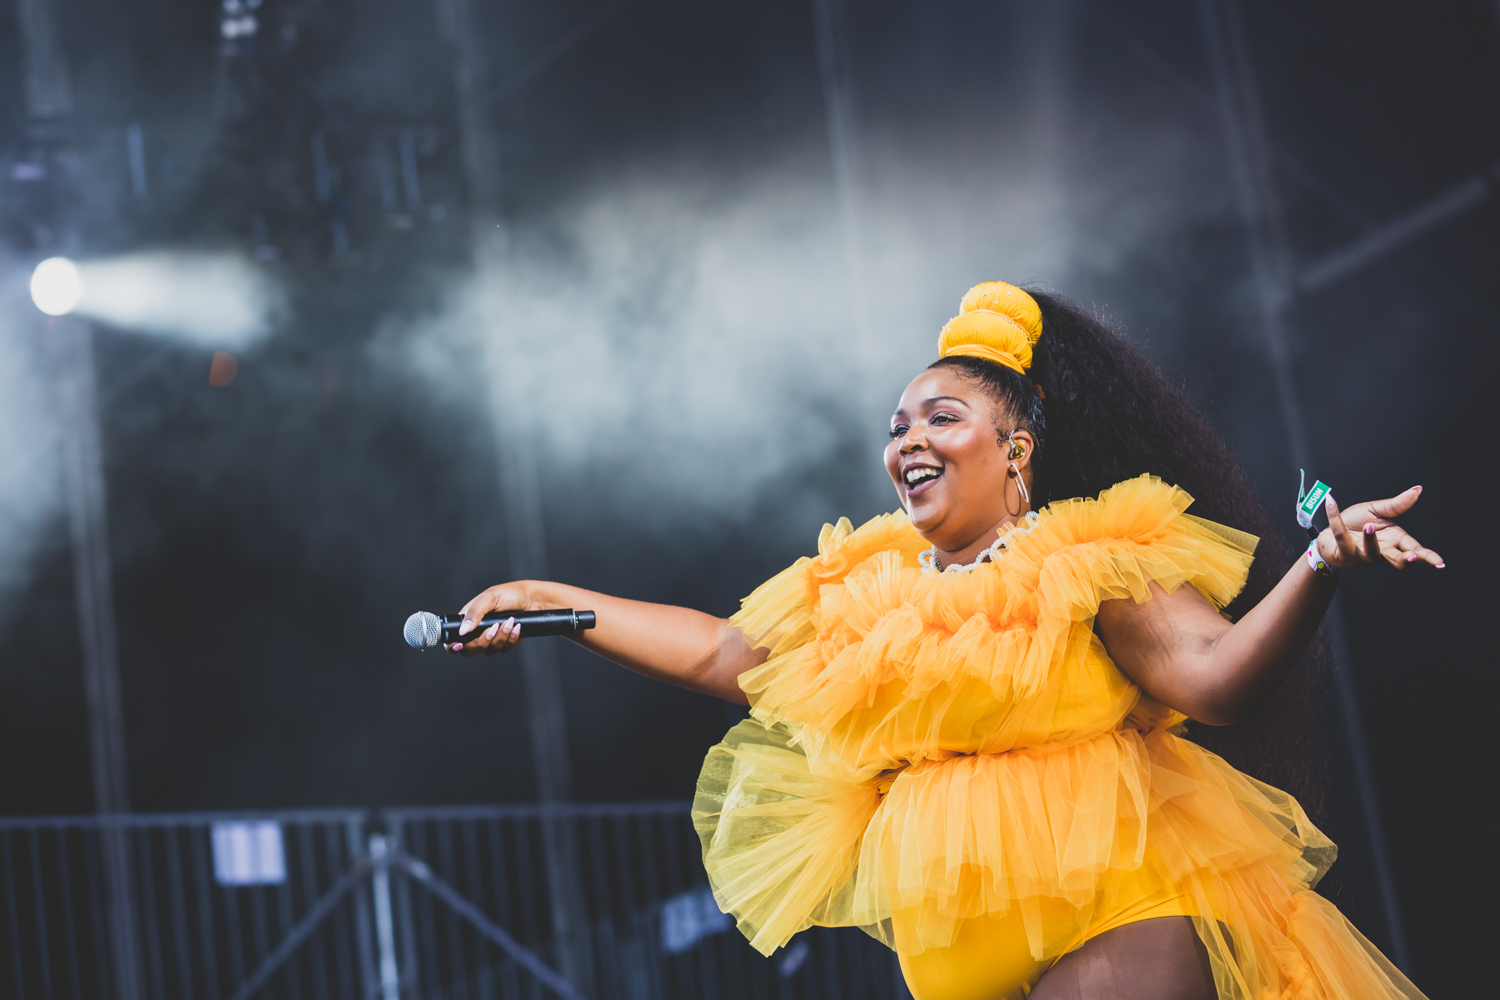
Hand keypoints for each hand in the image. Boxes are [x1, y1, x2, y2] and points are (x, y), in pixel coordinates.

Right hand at [447, 581, 536, 656]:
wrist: (533, 600)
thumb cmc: (510, 594)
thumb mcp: (490, 597)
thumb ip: (475, 612)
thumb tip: (463, 630)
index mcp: (468, 618)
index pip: (452, 638)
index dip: (452, 646)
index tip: (460, 645)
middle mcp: (477, 630)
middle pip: (469, 650)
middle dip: (482, 642)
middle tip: (493, 628)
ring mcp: (491, 638)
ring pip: (488, 651)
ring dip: (501, 638)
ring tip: (509, 622)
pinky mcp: (504, 642)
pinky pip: (504, 649)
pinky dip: (511, 639)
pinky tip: (517, 627)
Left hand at [1318, 487, 1443, 570]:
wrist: (1329, 534)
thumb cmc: (1355, 524)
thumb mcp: (1377, 511)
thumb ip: (1396, 504)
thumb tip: (1417, 490)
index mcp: (1394, 540)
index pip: (1414, 549)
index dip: (1427, 557)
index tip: (1439, 563)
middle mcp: (1381, 551)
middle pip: (1398, 560)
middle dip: (1407, 559)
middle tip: (1413, 556)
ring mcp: (1363, 555)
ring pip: (1371, 553)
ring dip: (1371, 541)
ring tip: (1369, 526)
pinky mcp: (1343, 554)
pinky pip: (1341, 537)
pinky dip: (1335, 518)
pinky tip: (1331, 502)